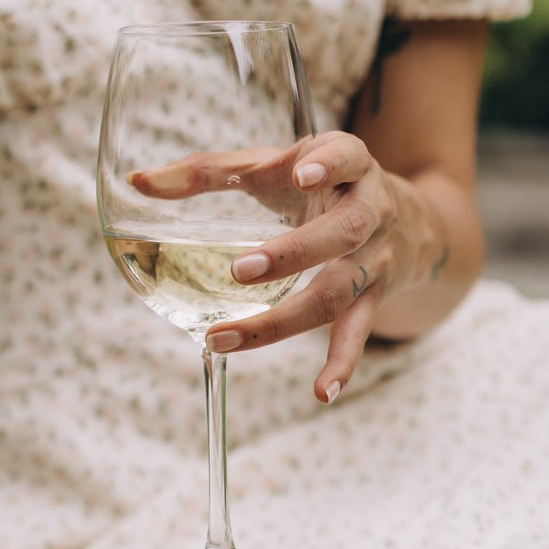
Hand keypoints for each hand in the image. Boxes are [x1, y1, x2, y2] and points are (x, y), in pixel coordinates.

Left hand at [130, 131, 435, 401]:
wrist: (411, 220)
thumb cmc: (322, 184)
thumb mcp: (276, 165)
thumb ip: (209, 171)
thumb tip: (137, 180)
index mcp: (348, 164)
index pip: (346, 156)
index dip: (327, 164)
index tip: (299, 174)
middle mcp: (371, 211)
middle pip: (342, 232)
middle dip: (293, 253)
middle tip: (239, 270)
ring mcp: (375, 259)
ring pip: (338, 290)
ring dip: (284, 319)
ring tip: (226, 337)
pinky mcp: (373, 297)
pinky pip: (358, 332)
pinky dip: (342, 364)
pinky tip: (322, 392)